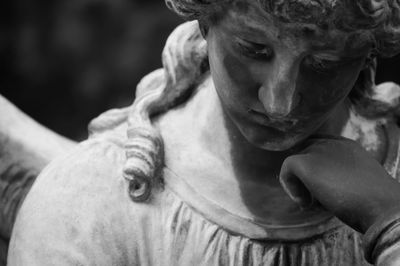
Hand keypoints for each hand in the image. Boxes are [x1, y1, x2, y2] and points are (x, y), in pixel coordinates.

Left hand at [279, 135, 399, 232]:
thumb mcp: (359, 181)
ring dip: (299, 183)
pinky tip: (305, 202)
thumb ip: (343, 176)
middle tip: (315, 198)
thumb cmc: (376, 201)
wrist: (382, 205)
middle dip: (306, 175)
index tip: (319, 186)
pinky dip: (290, 187)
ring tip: (311, 202)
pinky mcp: (306, 164)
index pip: (319, 145)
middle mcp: (331, 143)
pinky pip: (286, 169)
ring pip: (296, 162)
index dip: (315, 164)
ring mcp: (318, 151)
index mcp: (347, 146)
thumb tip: (328, 189)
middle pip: (305, 153)